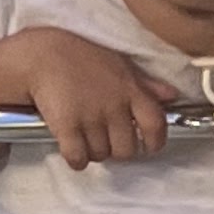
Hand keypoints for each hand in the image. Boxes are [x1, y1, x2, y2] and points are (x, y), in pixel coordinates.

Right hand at [16, 28, 171, 167]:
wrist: (42, 55)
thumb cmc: (82, 58)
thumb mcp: (120, 65)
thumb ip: (147, 84)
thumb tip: (172, 96)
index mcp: (131, 90)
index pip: (156, 125)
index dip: (155, 142)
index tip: (149, 146)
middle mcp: (114, 106)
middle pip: (126, 149)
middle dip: (118, 149)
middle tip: (107, 139)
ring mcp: (90, 118)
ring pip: (101, 155)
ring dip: (95, 152)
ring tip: (86, 136)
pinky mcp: (66, 127)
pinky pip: (78, 158)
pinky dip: (76, 159)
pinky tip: (73, 147)